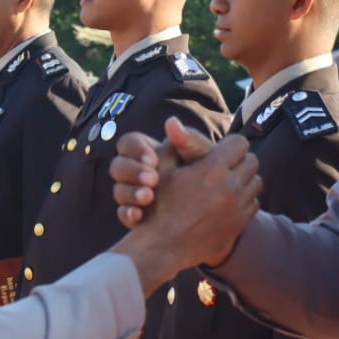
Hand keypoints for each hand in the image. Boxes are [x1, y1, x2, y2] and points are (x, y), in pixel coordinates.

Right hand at [110, 120, 224, 227]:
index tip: (153, 159)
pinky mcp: (137, 216)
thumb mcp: (205, 157)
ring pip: (119, 191)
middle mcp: (137, 172)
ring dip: (131, 193)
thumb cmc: (214, 175)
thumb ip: (190, 141)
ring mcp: (135, 194)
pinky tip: (139, 216)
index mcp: (149, 151)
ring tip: (148, 197)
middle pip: (118, 166)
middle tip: (152, 179)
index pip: (128, 143)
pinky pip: (124, 215)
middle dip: (132, 171)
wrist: (221, 208)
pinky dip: (129, 214)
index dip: (136, 149)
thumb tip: (171, 122)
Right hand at [111, 120, 260, 292]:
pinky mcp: (241, 223)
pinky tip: (227, 200)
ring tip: (226, 182)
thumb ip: (175, 144)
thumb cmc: (159, 204)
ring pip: (256, 181)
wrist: (164, 246)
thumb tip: (173, 121)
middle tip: (224, 166)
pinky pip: (254, 202)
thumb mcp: (162, 169)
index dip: (230, 144)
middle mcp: (230, 186)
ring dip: (244, 179)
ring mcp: (238, 206)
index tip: (220, 150)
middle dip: (239, 160)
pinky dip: (244, 198)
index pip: (239, 143)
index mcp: (212, 168)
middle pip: (252, 161)